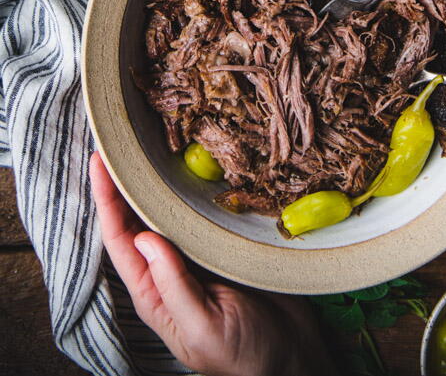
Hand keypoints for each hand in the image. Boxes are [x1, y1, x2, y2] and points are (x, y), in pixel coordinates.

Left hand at [89, 152, 337, 375]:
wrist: (292, 357)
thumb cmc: (243, 354)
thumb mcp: (203, 327)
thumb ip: (172, 285)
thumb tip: (142, 237)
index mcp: (154, 291)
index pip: (120, 238)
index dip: (106, 199)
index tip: (100, 161)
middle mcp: (171, 268)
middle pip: (139, 218)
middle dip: (126, 182)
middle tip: (122, 142)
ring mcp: (199, 255)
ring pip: (170, 211)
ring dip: (159, 181)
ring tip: (152, 147)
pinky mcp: (225, 245)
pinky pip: (204, 212)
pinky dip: (195, 189)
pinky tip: (198, 168)